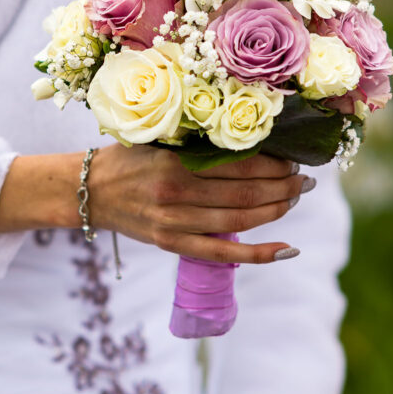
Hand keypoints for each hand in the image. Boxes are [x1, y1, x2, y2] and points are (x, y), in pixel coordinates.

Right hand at [88, 144, 314, 264]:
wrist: (88, 191)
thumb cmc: (128, 159)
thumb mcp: (159, 140)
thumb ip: (197, 142)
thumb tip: (250, 139)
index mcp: (176, 163)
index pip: (240, 165)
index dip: (275, 165)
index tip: (293, 160)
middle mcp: (177, 194)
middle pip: (247, 193)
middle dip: (284, 187)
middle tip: (304, 181)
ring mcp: (175, 223)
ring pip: (241, 220)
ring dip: (277, 211)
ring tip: (294, 200)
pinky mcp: (172, 245)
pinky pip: (223, 253)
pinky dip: (259, 254)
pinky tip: (287, 249)